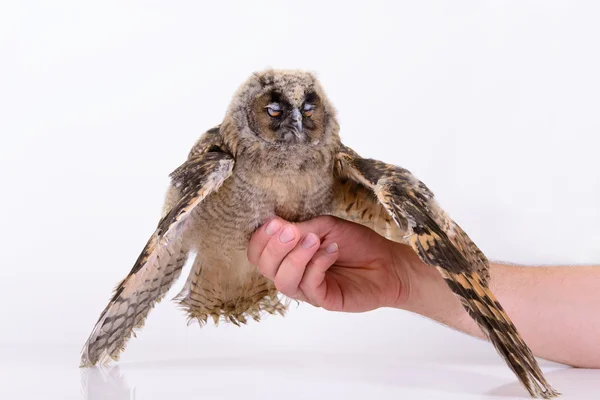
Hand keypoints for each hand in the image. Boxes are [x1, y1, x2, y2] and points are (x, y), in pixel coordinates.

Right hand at [247, 215, 412, 311]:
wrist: (387, 263)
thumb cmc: (356, 244)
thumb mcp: (326, 227)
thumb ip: (302, 228)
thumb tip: (277, 227)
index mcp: (287, 255)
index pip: (257, 253)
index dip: (259, 239)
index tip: (275, 222)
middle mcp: (292, 273)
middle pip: (264, 267)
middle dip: (274, 247)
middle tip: (292, 231)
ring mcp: (306, 289)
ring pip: (283, 280)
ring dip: (296, 257)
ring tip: (315, 240)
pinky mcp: (324, 300)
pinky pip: (309, 285)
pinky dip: (317, 265)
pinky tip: (332, 251)